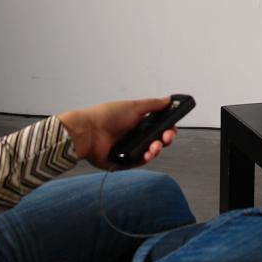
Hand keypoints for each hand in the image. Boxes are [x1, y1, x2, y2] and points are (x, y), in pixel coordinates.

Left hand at [56, 97, 178, 168]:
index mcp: (137, 121)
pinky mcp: (122, 160)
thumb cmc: (106, 116)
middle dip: (164, 140)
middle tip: (165, 138)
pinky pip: (138, 162)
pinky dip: (144, 159)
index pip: (158, 126)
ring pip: (149, 152)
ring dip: (155, 150)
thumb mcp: (134, 106)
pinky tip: (146, 155)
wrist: (89, 132)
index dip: (167, 128)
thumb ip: (153, 104)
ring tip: (153, 147)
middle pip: (156, 140)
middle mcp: (133, 135)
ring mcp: (128, 148)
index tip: (171, 128)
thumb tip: (168, 100)